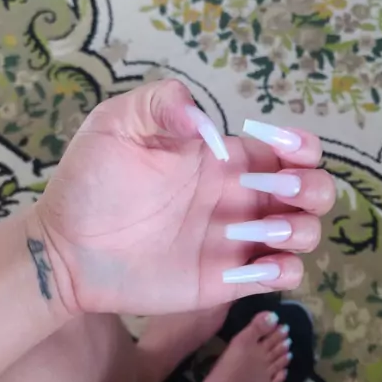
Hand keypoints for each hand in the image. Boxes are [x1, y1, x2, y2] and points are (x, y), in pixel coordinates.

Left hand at [34, 80, 334, 314]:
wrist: (67, 246)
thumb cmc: (92, 181)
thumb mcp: (119, 122)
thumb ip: (163, 103)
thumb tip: (205, 117)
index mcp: (227, 159)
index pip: (291, 149)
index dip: (302, 146)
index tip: (280, 150)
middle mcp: (242, 197)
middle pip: (313, 191)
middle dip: (311, 189)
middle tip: (274, 190)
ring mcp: (237, 239)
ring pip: (306, 234)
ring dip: (299, 230)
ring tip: (257, 230)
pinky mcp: (227, 279)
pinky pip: (281, 276)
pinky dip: (284, 270)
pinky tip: (253, 264)